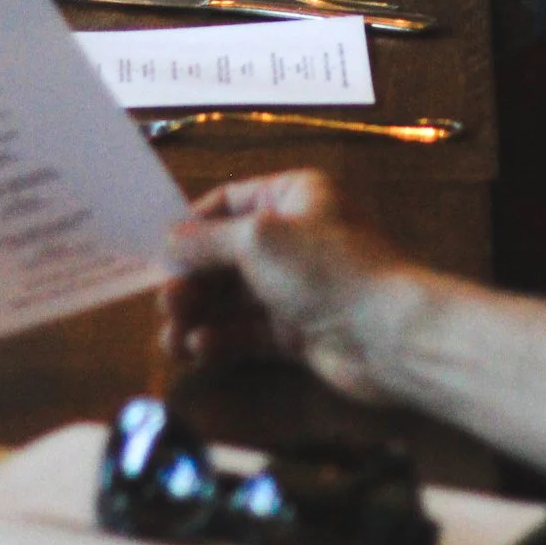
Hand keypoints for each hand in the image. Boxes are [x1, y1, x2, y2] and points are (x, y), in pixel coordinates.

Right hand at [162, 171, 418, 404]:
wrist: (387, 335)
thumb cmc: (324, 269)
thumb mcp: (257, 239)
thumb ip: (206, 241)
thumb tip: (168, 242)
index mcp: (294, 196)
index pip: (230, 201)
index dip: (192, 225)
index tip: (158, 252)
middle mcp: (294, 238)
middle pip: (225, 256)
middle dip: (191, 280)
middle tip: (166, 304)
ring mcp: (296, 288)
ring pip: (232, 299)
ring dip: (198, 315)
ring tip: (172, 339)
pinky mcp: (297, 332)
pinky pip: (247, 332)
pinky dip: (221, 339)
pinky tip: (199, 348)